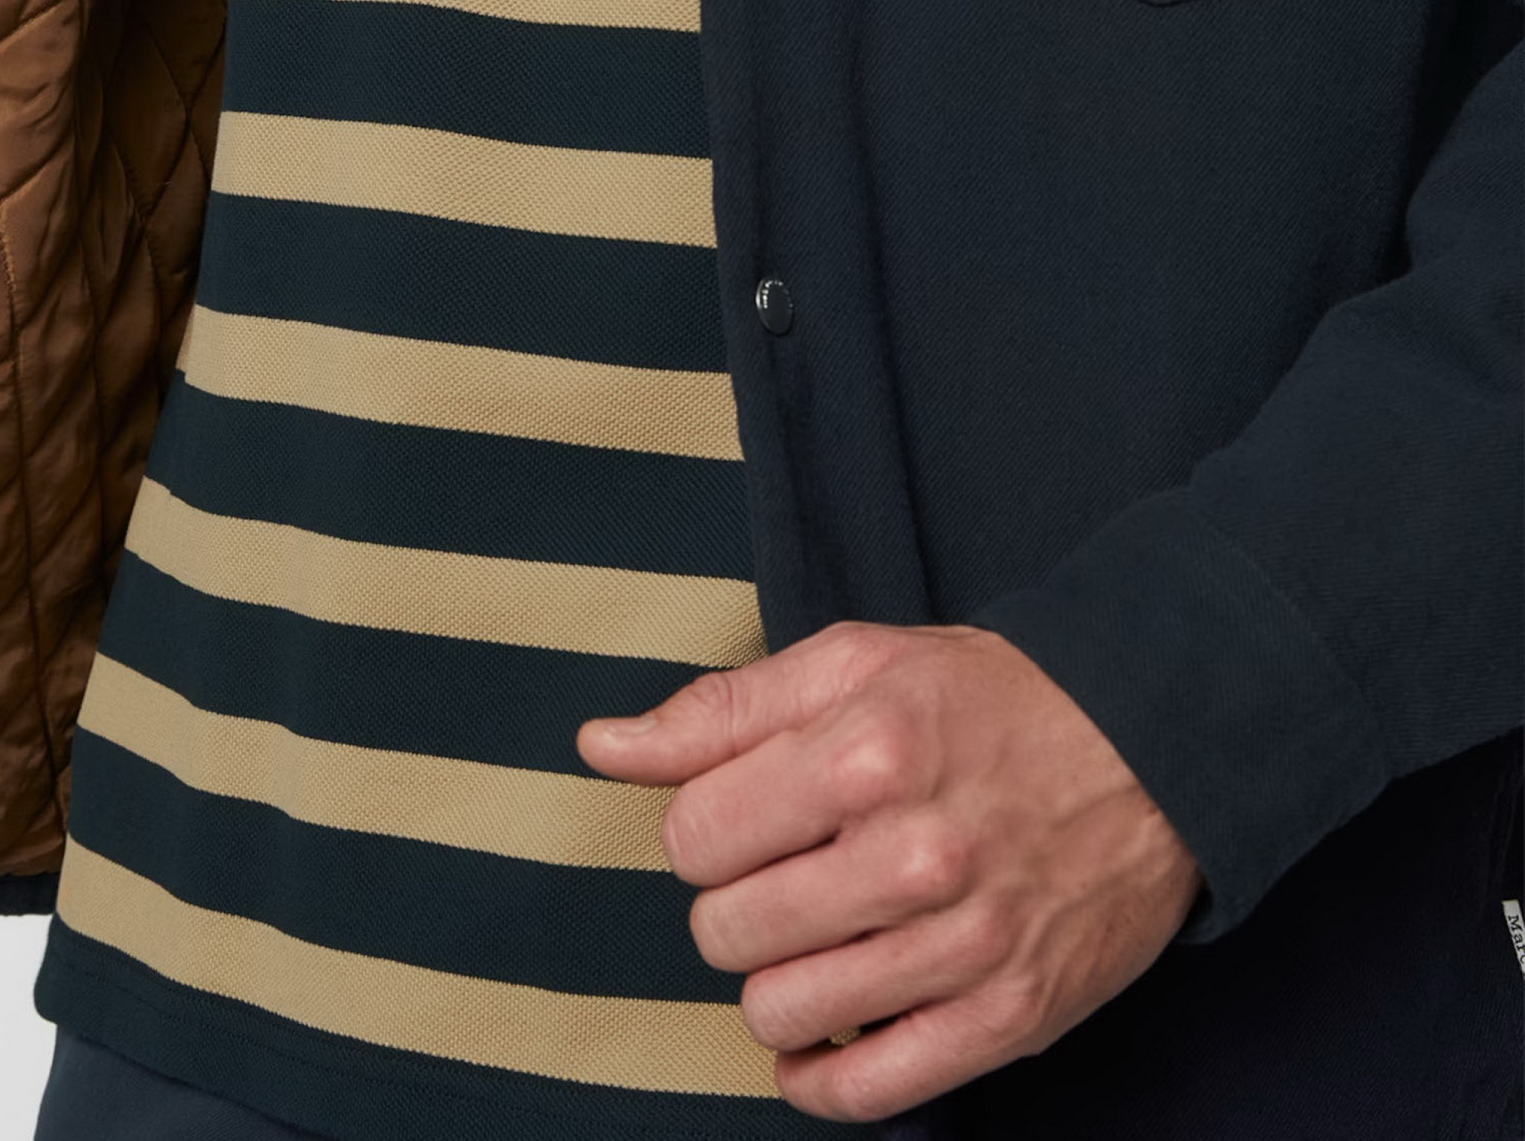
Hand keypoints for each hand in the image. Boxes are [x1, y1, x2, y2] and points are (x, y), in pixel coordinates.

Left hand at [578, 619, 1200, 1122]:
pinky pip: (869, 1088)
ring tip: (810, 939)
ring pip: (782, 1011)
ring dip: (775, 981)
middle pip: (726, 930)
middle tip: (782, 875)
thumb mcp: (851, 663)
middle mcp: (912, 854)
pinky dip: (821, 1075)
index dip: (702, 829)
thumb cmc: (986, 699)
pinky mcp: (1008, 1018)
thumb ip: (721, 711)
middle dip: (734, 903)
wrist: (1149, 744)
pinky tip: (819, 1034)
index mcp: (862, 753)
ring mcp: (964, 945)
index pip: (692, 836)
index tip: (743, 817)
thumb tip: (602, 747)